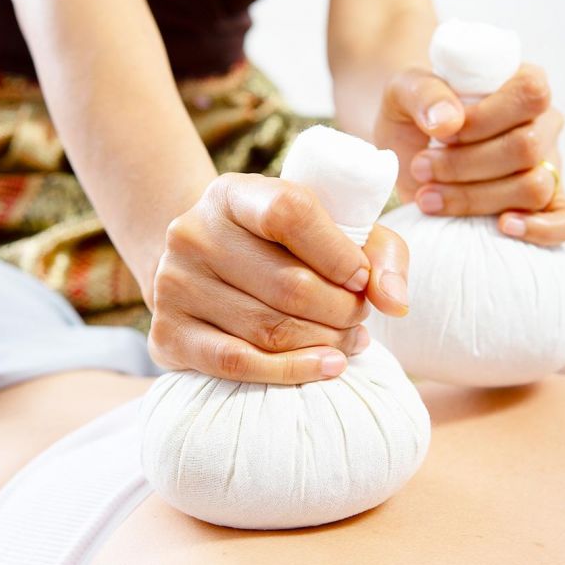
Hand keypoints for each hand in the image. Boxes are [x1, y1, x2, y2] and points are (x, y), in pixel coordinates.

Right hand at [148, 173, 409, 383]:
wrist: (204, 271)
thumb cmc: (281, 247)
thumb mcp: (329, 229)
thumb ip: (378, 253)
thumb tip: (395, 303)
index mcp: (232, 193)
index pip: (289, 212)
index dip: (338, 252)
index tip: (363, 278)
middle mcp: (193, 232)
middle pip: (288, 283)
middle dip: (342, 310)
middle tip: (360, 318)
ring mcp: (174, 284)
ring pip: (269, 328)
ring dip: (326, 343)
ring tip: (350, 341)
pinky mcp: (168, 333)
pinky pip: (237, 363)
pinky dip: (292, 371)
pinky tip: (328, 367)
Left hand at [374, 64, 564, 244]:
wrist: (410, 153)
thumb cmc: (415, 115)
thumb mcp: (404, 91)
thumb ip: (424, 94)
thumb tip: (449, 122)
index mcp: (521, 84)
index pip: (529, 93)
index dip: (484, 119)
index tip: (440, 135)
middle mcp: (543, 124)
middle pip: (526, 148)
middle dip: (464, 165)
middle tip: (420, 168)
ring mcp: (549, 166)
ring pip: (535, 187)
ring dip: (475, 198)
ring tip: (428, 197)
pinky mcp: (547, 205)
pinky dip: (543, 229)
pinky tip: (503, 227)